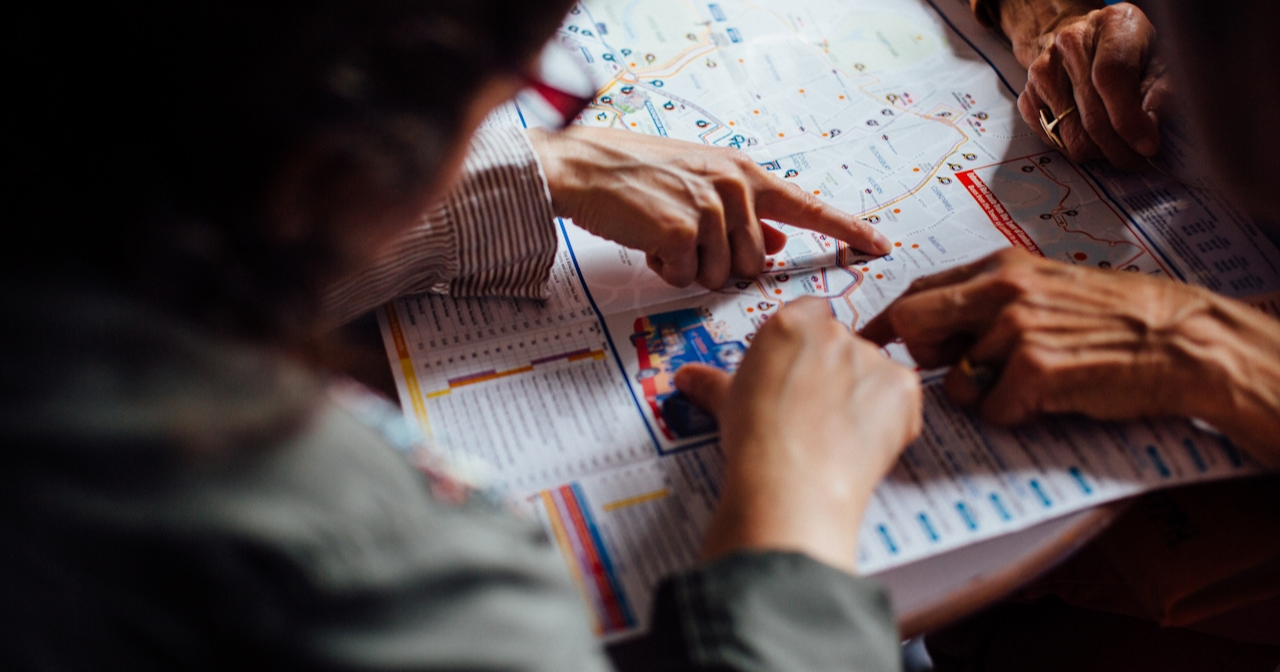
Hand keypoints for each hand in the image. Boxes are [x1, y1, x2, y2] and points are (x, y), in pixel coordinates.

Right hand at [527, 127, 890, 288]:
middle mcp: (735, 187)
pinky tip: (650, 243)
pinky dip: (667, 270)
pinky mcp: (683, 230)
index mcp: (744, 174)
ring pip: (723, 276)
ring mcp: (710, 208)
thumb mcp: (700, 184)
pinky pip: (688, 278)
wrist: (586, 167)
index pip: (808, 206)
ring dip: (692, 269)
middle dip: (721, 265)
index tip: (881, 245)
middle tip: (685, 240)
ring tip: (664, 236)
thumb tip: (773, 242)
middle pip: (755, 264)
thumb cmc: (638, 176)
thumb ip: (742, 214)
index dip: (847, 229)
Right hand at [673, 298, 920, 573]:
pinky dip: (892, 419)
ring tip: (838, 437)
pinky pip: (903, 398)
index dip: (807, 349)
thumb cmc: (755, 442)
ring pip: (874, 372)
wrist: (791, 485)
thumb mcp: (726, 403)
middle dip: (835, 375)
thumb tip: (687, 377)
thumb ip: (711, 382)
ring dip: (864, 397)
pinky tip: (864, 445)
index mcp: (790, 323)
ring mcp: (872, 357)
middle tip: (816, 414)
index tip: (801, 375)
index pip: (810, 316)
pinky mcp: (904, 387)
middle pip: (843, 344)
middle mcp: (834, 332)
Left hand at [861, 249, 1279, 464]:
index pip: (917, 292)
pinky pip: (992, 410)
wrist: (1181, 339)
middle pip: (913, 325)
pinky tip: (1050, 398)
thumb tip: (930, 324)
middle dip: (923, 357)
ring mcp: (1018, 329)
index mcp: (1000, 268)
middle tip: (959, 369)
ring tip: (1029, 382)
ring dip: (982, 394)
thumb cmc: (1115, 318)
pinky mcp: (1036, 370)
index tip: (867, 344)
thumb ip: (990, 298)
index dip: (888, 325)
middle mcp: (1001, 291)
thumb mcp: (1046, 285)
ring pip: (953, 381)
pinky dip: (1015, 415)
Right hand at [1005, 2, 1170, 168]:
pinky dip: (1072, 146)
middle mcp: (1071, 44)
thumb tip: (1147, 137)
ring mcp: (1043, 71)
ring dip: (1097, 152)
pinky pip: (1051, 139)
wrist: (1079, 36)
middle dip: (1118, 148)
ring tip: (1113, 146)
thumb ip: (1160, 94)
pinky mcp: (1027, 94)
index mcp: (1112, 25)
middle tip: (1135, 159)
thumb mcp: (1157, 59)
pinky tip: (1088, 135)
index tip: (1147, 146)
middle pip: (1091, 116)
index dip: (1129, 119)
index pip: (1112, 77)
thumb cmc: (1126, 49)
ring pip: (1071, 136)